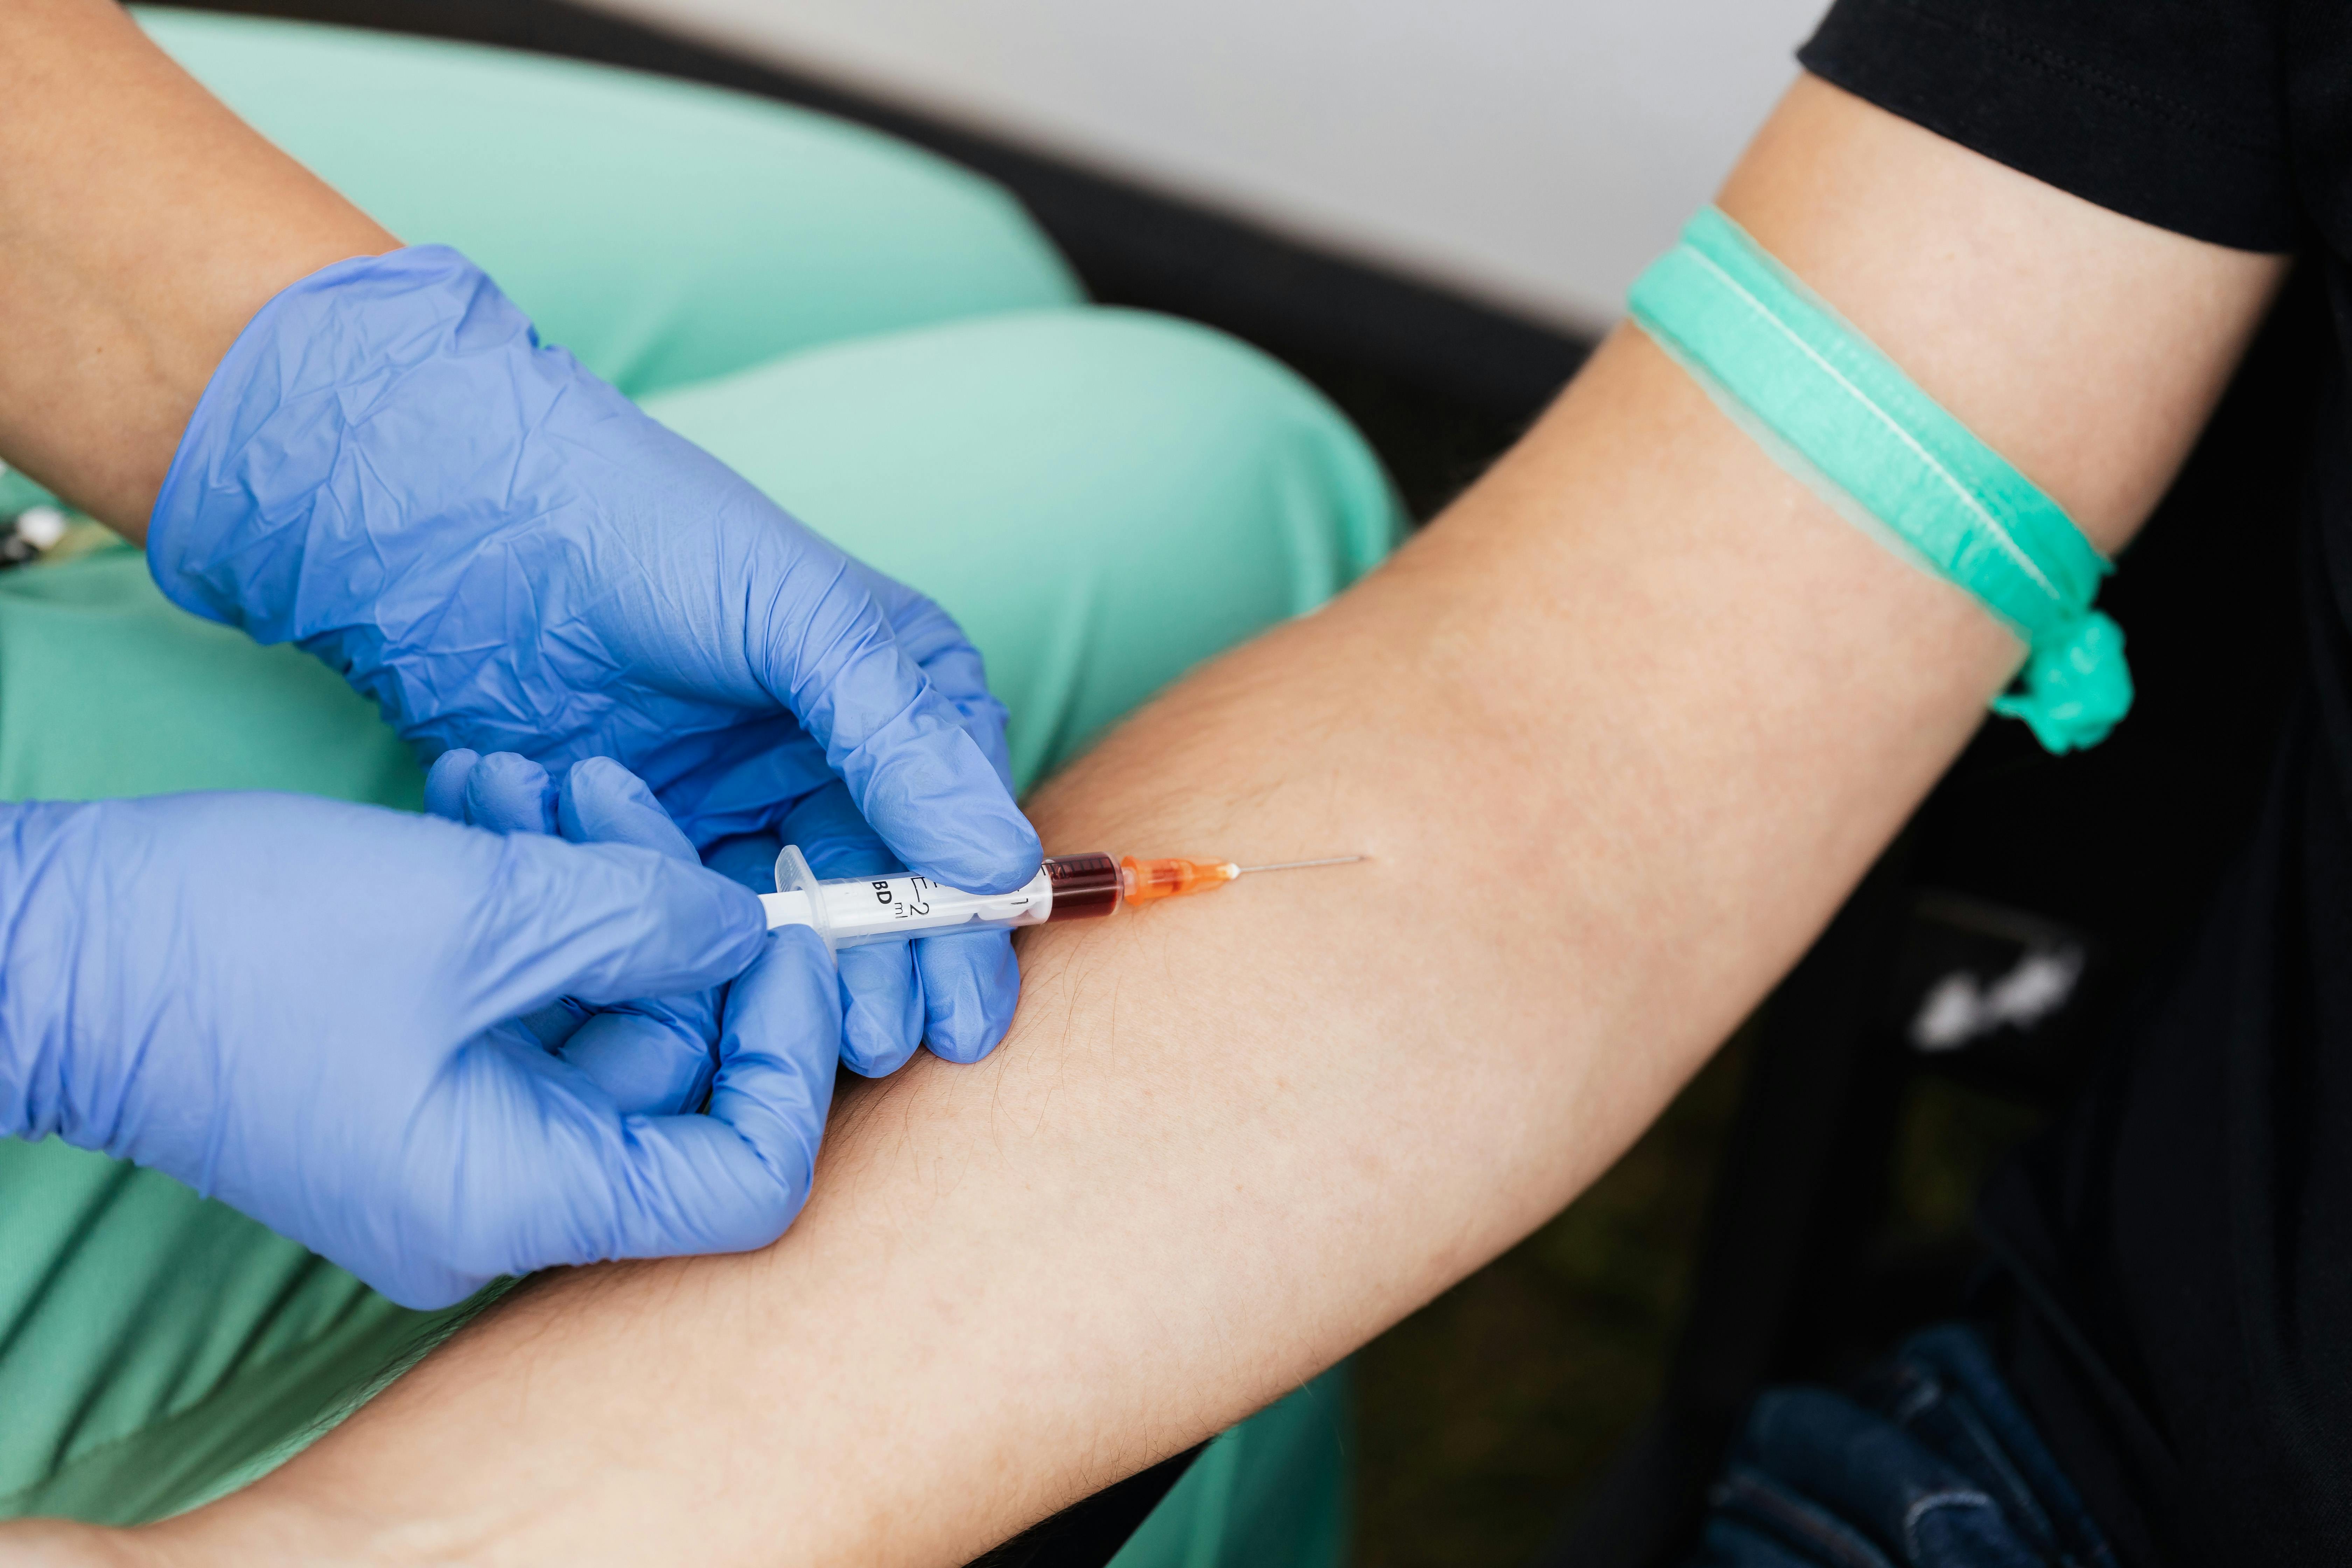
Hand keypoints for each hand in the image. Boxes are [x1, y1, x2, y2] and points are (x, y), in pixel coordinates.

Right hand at [0, 786, 839, 1309]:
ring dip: (590, 883)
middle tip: (619, 793)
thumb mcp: (477, 912)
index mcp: (520, 1196)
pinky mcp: (420, 1073)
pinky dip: (528, 902)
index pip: (744, 1178)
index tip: (790, 929)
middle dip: (671, 919)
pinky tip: (492, 796)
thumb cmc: (237, 944)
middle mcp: (499, 1193)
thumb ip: (644, 920)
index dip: (791, 1054)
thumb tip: (749, 926)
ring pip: (598, 1011)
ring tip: (538, 776)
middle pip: (677, 1072)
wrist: (50, 946)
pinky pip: (524, 996)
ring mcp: (457, 1136)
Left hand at [146, 245, 1035, 1065]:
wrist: (466, 523)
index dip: (967, 926)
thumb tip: (1003, 864)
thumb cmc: (647, 532)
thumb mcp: (802, 619)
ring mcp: (737, 805)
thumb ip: (901, 742)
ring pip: (793, 927)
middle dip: (894, 976)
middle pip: (884, 895)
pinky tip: (718, 1010)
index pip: (959, 827)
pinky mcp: (648, 842)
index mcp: (899, 692)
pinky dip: (708, 965)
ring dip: (808, 992)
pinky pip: (695, 924)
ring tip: (819, 1052)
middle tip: (887, 1046)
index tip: (965, 1012)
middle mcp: (831, 757)